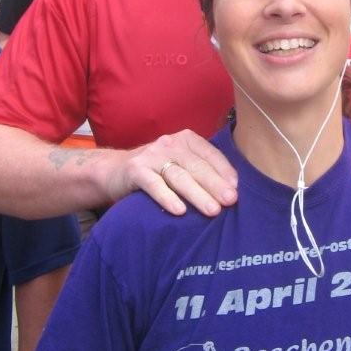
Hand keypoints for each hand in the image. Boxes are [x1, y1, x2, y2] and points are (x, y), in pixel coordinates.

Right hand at [100, 130, 237, 216]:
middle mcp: (170, 143)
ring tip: (212, 210)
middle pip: (196, 166)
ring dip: (197, 194)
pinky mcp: (135, 170)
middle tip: (230, 201)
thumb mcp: (179, 162)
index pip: (209, 154)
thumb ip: (200, 169)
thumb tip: (230, 189)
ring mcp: (152, 156)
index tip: (236, 189)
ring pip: (179, 176)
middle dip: (215, 184)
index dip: (224, 170)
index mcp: (186, 139)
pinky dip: (167, 197)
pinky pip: (154, 185)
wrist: (114, 170)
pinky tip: (179, 211)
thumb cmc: (156, 170)